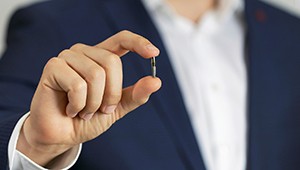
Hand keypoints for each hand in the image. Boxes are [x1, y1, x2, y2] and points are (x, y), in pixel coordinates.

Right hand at [17, 30, 161, 165]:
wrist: (62, 135)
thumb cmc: (88, 118)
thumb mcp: (118, 108)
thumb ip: (136, 95)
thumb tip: (156, 81)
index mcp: (101, 58)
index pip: (122, 39)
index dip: (138, 43)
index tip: (154, 53)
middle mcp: (84, 53)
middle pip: (112, 62)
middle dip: (111, 94)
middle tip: (101, 109)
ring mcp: (67, 57)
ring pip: (95, 74)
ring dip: (94, 103)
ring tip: (84, 111)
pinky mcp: (53, 67)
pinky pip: (77, 85)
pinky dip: (79, 105)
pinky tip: (71, 109)